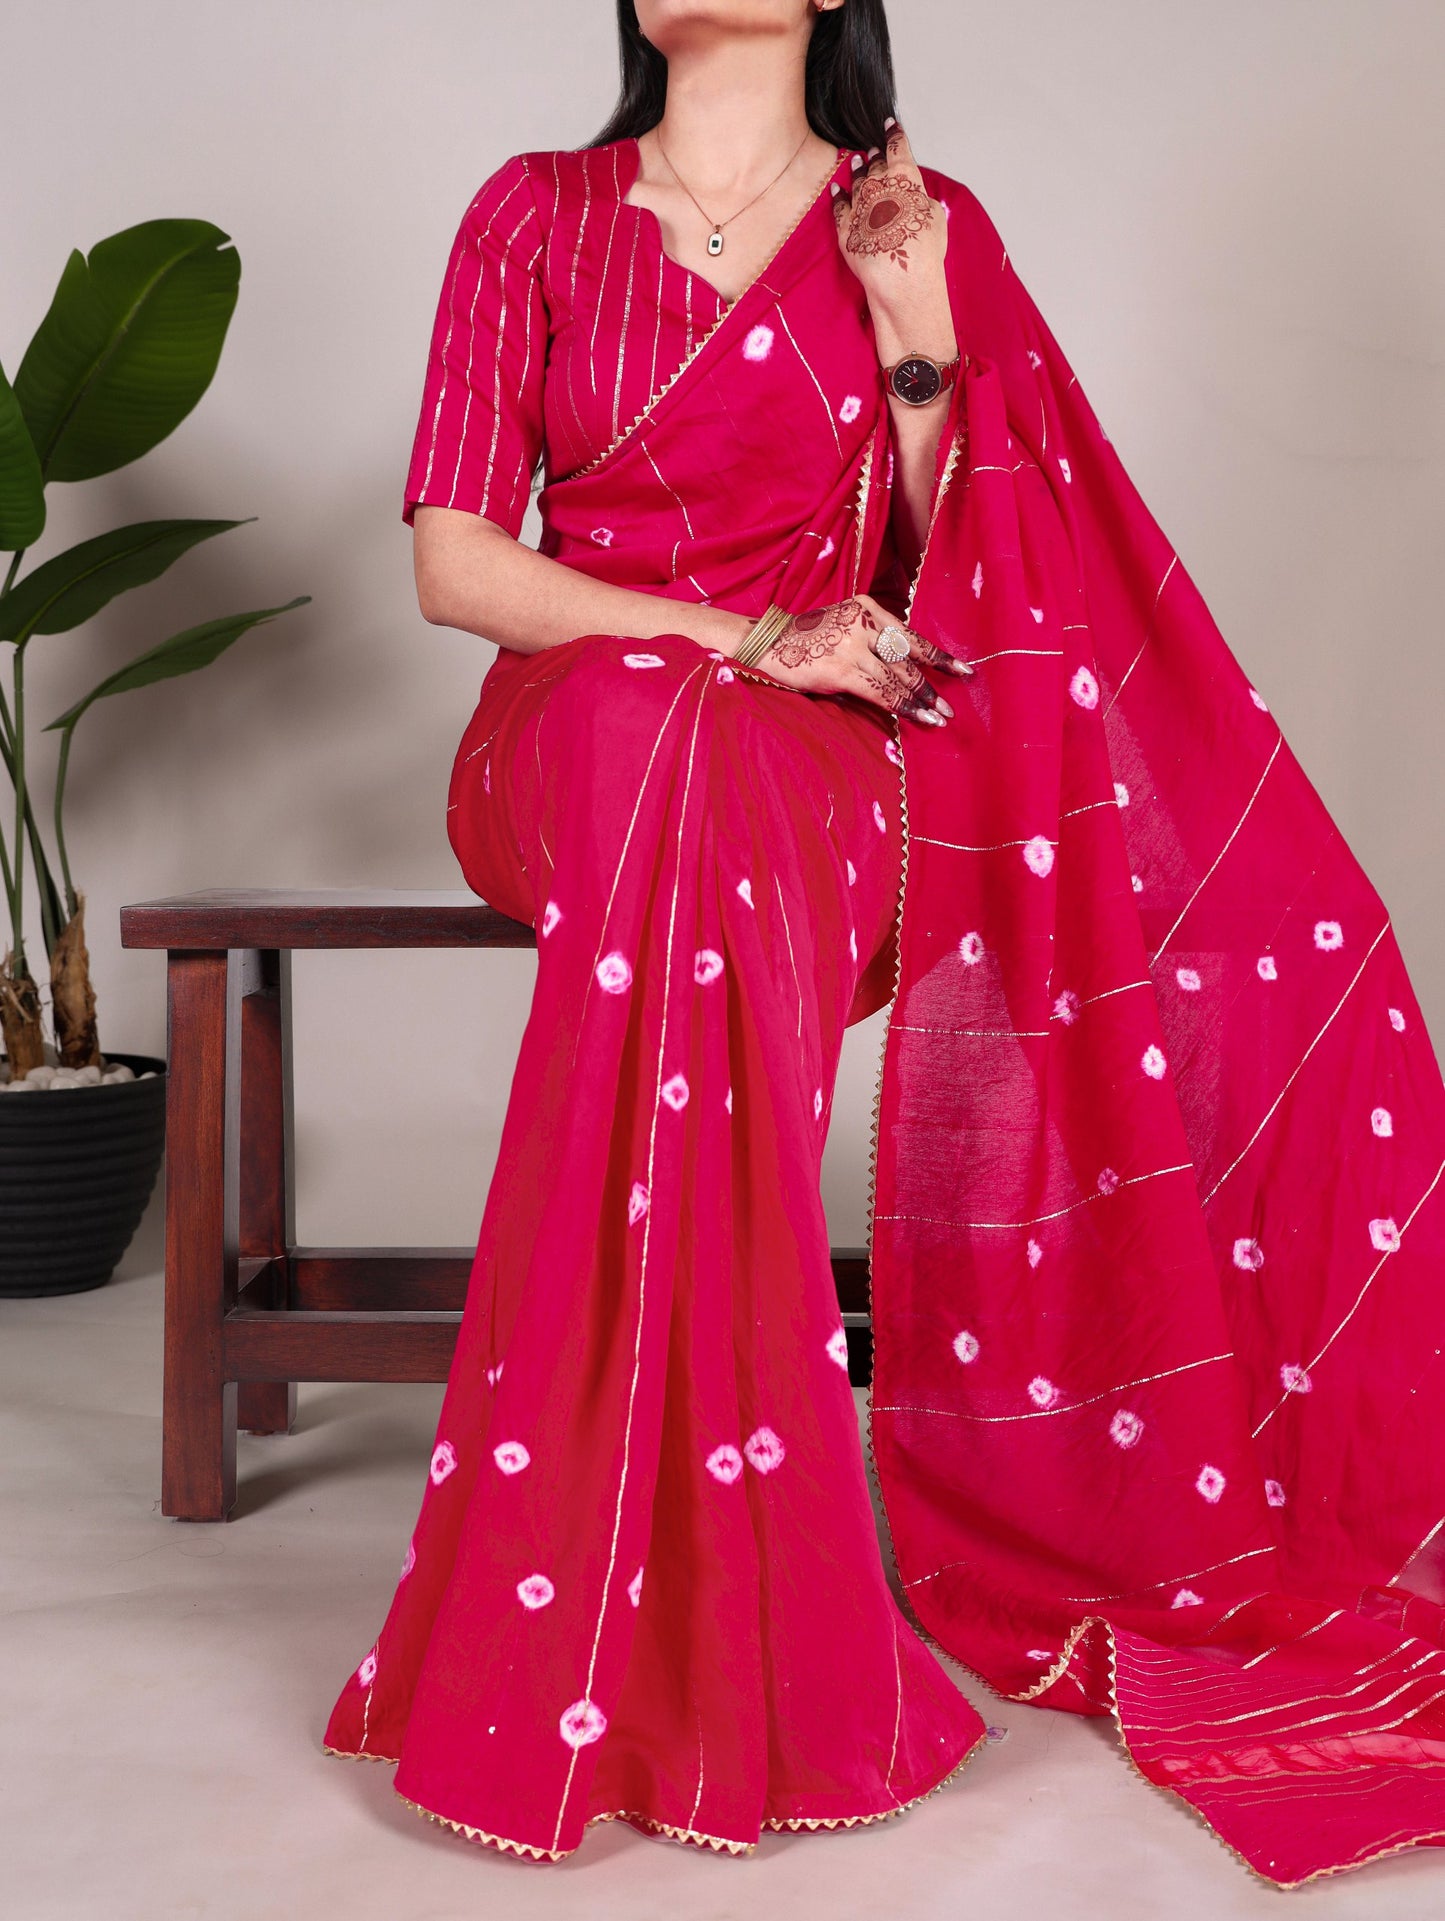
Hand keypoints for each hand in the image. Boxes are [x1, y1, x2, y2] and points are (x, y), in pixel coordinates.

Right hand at [736, 594, 972, 726]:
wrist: (767, 642)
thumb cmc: (806, 639)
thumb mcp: (843, 625)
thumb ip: (872, 639)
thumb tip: (904, 669)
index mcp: (868, 607)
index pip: (911, 636)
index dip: (940, 657)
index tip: (964, 671)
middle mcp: (865, 622)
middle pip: (908, 659)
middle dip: (932, 686)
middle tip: (950, 708)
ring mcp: (853, 645)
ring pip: (898, 678)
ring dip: (920, 701)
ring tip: (938, 718)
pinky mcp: (842, 669)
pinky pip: (880, 691)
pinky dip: (901, 707)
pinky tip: (916, 717)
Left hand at [829, 121, 948, 320]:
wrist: (901, 276)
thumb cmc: (925, 248)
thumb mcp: (935, 216)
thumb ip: (921, 199)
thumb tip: (915, 197)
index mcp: (904, 176)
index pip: (898, 147)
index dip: (894, 134)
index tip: (890, 124)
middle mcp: (878, 184)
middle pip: (876, 164)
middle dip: (876, 155)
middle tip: (874, 150)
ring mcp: (859, 204)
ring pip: (856, 181)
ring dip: (857, 170)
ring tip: (856, 162)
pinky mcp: (844, 226)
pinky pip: (838, 205)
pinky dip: (838, 195)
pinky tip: (836, 189)